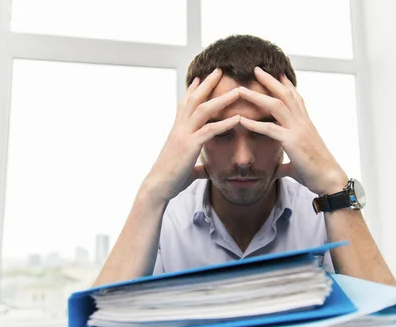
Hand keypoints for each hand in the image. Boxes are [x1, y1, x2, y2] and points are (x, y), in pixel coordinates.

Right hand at [143, 68, 239, 201]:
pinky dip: (225, 123)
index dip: (193, 89)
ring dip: (221, 98)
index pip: (185, 104)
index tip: (201, 77)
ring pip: (203, 110)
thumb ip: (198, 167)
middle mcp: (180, 128)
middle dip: (207, 83)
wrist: (158, 187)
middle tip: (219, 70)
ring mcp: (184, 135)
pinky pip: (209, 130)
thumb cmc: (170, 179)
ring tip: (237, 90)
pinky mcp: (190, 146)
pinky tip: (238, 118)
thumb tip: (205, 171)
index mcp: (178, 130)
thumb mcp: (187, 169)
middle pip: (194, 99)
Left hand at [238, 67, 347, 194]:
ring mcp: (298, 130)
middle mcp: (302, 122)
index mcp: (305, 124)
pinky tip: (241, 119)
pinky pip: (270, 129)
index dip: (286, 84)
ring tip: (241, 89)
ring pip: (276, 105)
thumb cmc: (315, 173)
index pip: (296, 98)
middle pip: (285, 94)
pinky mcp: (292, 142)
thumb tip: (276, 171)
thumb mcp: (297, 165)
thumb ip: (285, 165)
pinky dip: (254, 123)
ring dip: (257, 95)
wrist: (329, 180)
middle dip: (270, 80)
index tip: (276, 72)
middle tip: (256, 68)